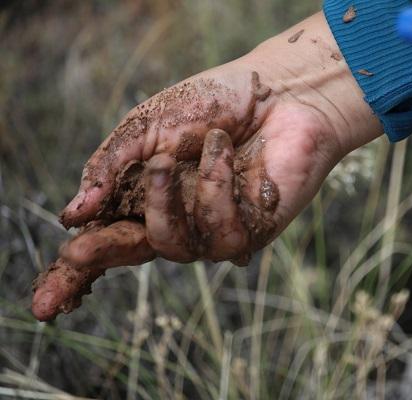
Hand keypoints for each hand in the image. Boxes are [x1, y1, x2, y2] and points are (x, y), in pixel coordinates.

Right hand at [58, 12, 380, 268]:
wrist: (280, 91)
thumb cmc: (216, 102)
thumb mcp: (151, 124)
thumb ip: (113, 164)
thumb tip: (74, 212)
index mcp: (146, 192)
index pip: (106, 239)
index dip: (75, 272)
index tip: (44, 303)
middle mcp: (179, 217)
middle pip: (135, 254)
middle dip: (106, 252)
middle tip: (88, 241)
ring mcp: (214, 228)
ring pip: (177, 246)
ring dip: (174, 196)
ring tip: (205, 141)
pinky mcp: (253, 231)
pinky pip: (225, 233)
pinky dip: (222, 186)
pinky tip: (233, 153)